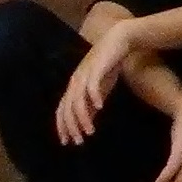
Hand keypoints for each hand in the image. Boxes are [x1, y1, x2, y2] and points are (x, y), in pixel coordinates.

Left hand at [55, 23, 136, 145]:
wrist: (118, 40)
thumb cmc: (109, 64)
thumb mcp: (99, 86)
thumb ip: (92, 101)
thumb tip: (88, 119)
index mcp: (73, 86)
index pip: (62, 110)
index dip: (63, 127)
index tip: (68, 142)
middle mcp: (75, 82)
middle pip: (67, 109)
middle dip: (71, 127)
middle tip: (78, 141)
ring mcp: (84, 75)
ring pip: (78, 101)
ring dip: (82, 118)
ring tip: (90, 131)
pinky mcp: (96, 69)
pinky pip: (92, 86)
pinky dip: (94, 98)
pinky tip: (100, 108)